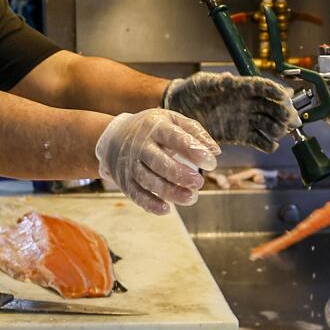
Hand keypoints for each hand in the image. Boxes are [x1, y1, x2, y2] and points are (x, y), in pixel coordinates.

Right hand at [94, 109, 219, 214]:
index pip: (174, 138)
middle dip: (180, 175)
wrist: (114, 137)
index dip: (193, 151)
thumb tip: (215, 151)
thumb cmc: (153, 129)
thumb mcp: (173, 120)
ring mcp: (130, 163)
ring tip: (191, 198)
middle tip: (199, 183)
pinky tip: (166, 209)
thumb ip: (195, 133)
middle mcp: (140, 145)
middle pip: (159, 162)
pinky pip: (136, 194)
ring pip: (148, 181)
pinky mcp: (125, 180)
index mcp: (155, 126)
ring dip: (170, 192)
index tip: (211, 163)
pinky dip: (150, 204)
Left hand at [160, 72, 300, 150]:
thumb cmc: (190, 91)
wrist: (180, 110)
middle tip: (289, 119)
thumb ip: (213, 82)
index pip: (262, 87)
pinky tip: (271, 145)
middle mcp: (247, 103)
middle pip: (271, 106)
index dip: (274, 91)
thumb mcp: (200, 83)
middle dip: (283, 112)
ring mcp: (245, 120)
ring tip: (280, 132)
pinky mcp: (241, 135)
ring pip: (269, 124)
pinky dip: (267, 144)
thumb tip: (227, 79)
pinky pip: (259, 140)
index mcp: (240, 87)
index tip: (285, 96)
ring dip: (277, 128)